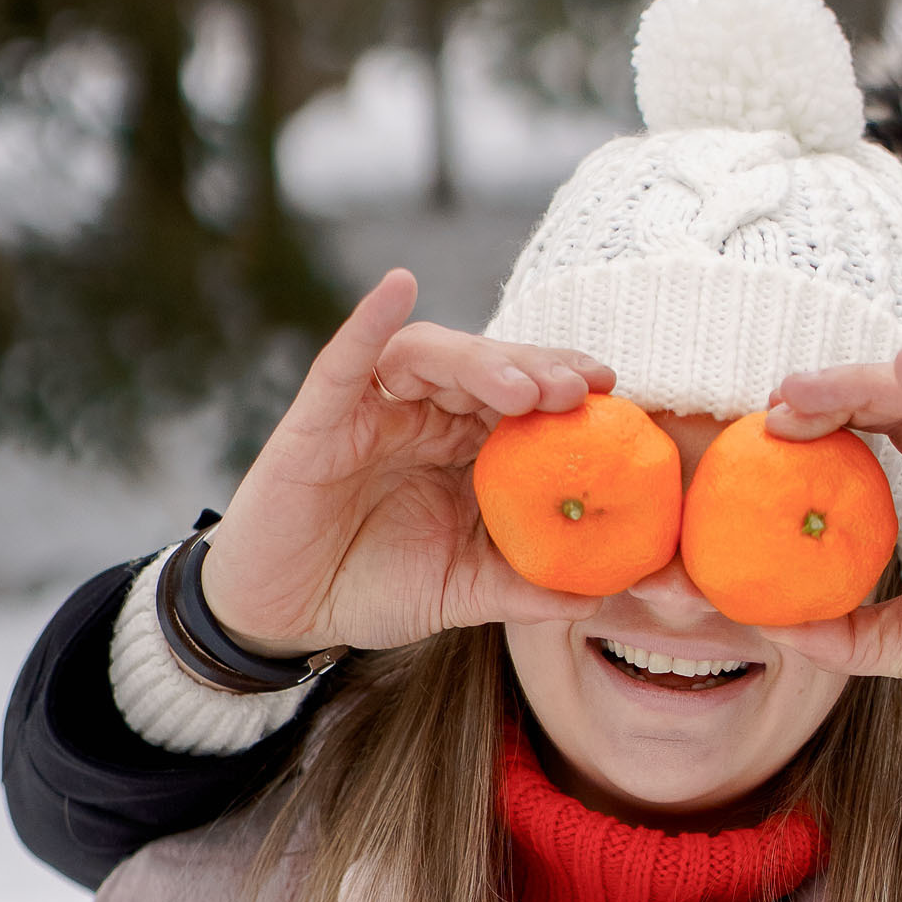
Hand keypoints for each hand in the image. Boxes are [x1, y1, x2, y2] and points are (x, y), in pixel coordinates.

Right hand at [199, 268, 617, 657]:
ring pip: (428, 357)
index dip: (565, 387)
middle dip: (535, 369)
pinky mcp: (317, 419)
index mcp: (462, 448)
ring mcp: (371, 412)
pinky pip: (345, 361)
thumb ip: (527, 587)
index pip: (522, 401)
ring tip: (521, 387)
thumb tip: (604, 592)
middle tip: (578, 387)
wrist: (287, 614)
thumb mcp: (463, 592)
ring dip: (477, 359)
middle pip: (485, 367)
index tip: (614, 393)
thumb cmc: (373, 589)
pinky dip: (368, 321)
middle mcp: (422, 416)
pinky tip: (397, 287)